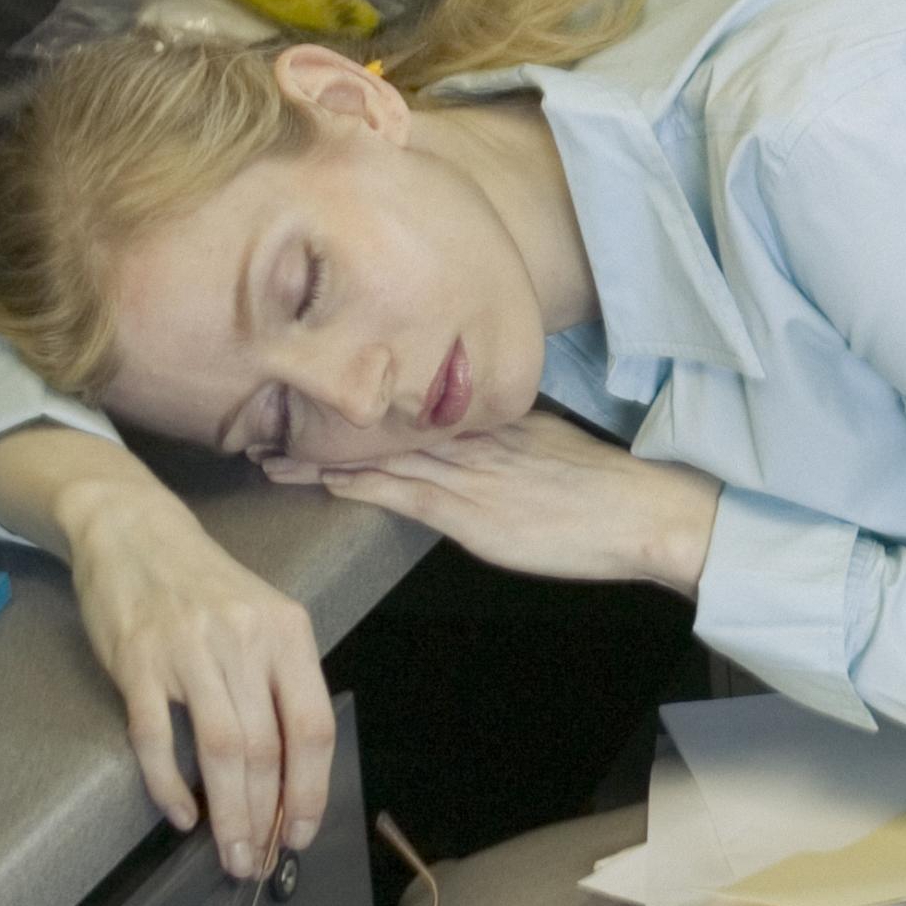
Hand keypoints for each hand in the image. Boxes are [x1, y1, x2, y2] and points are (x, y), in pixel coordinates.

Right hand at [0, 431, 336, 876]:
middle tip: (258, 860)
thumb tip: (290, 773)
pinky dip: (168, 785)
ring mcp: (188, 650)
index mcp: (287, 633)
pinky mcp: (137, 662)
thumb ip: (279, 683)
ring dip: (228, 812)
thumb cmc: (207, 586)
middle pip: (267, 748)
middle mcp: (245, 640)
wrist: (135, 531)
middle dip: (266, 816)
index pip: (312, 727)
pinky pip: (156, 738)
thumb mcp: (264, 618)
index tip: (301, 834)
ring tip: (229, 853)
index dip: (310, 790)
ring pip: (221, 749)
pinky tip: (181, 814)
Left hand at [307, 406, 720, 595]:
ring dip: (318, 454)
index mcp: (493, 419)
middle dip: (322, 421)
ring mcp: (465, 472)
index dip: (361, 402)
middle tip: (264, 413)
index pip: (413, 405)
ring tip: (266, 452)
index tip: (320, 393)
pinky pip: (396, 491)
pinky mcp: (465, 512)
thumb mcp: (554, 452)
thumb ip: (513, 446)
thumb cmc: (609, 492)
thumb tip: (485, 446)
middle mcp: (470, 436)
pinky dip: (352, 483)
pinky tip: (316, 480)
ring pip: (376, 454)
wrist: (642, 511)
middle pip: (381, 423)